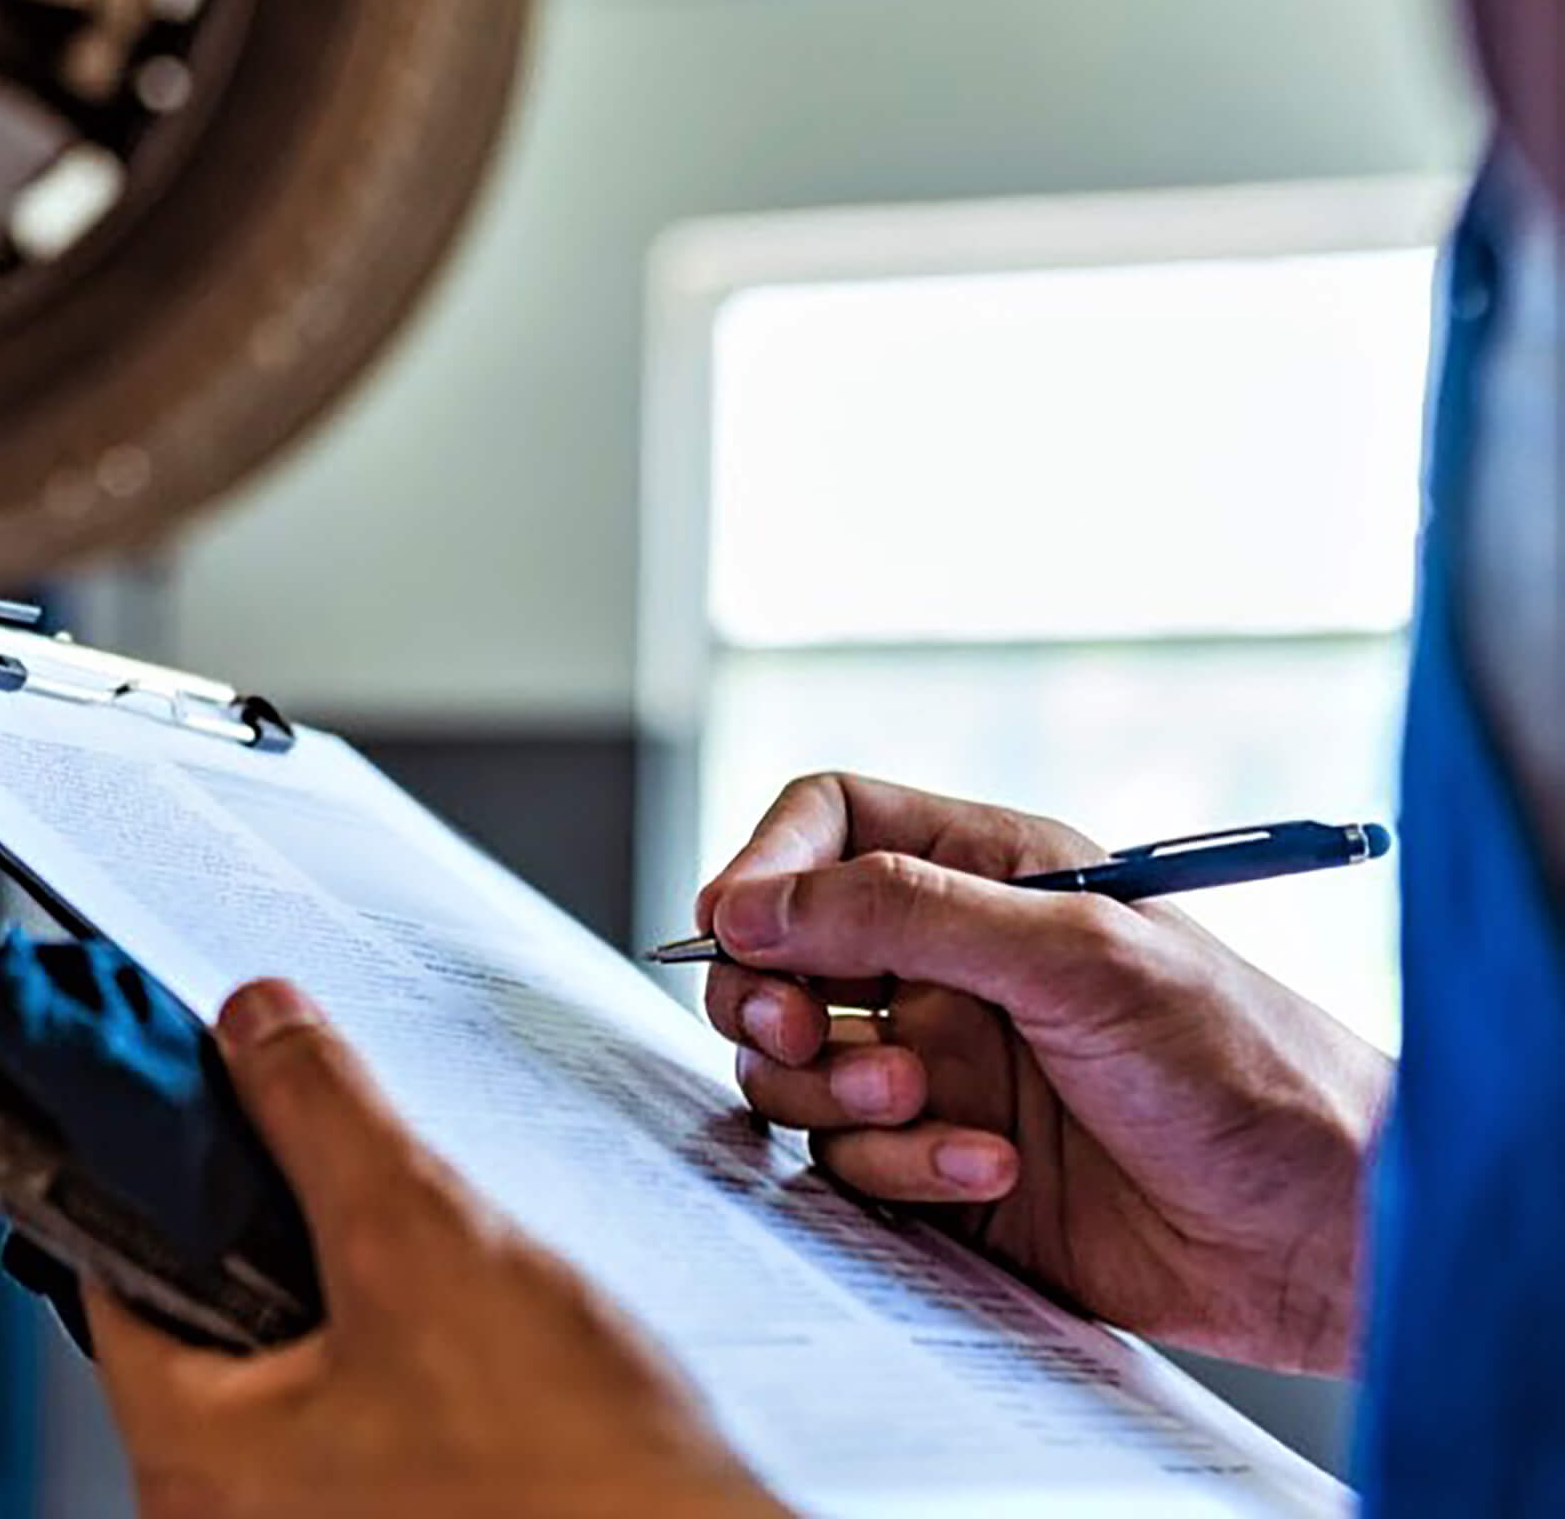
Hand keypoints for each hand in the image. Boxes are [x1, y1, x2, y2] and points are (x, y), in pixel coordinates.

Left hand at [87, 980, 782, 1518]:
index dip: (160, 1167)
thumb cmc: (574, 1482)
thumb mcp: (424, 1246)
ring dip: (361, 1292)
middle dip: (286, 1228)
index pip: (117, 1274)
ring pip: (301, 1362)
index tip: (201, 1098)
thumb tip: (253, 1027)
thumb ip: (320, 1118)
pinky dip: (407, 1356)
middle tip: (356, 1177)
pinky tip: (482, 1336)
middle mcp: (231, 1514)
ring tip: (439, 1262)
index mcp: (192, 1465)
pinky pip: (370, 1416)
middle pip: (211, 1314)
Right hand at [698, 774, 1393, 1374]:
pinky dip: (899, 1169)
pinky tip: (991, 1175)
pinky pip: (848, 1161)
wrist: (1317, 1233)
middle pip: (779, 952)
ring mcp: (941, 1067)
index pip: (826, 825)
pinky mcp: (939, 1169)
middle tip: (804, 1030)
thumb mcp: (1074, 956)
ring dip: (835, 1089)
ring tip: (927, 1106)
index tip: (740, 929)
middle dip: (769, 995)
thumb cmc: (1241, 1066)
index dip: (766, 869)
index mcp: (988, 875)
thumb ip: (904, 912)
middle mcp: (950, 964)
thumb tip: (753, 904)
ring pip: (796, 1065)